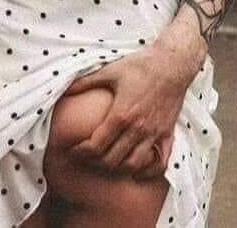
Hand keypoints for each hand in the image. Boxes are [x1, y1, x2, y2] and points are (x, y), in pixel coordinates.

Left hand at [64, 42, 193, 179]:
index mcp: (121, 114)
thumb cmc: (141, 65)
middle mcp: (137, 129)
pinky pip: (159, 163)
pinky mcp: (167, 134)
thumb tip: (64, 89)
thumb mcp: (110, 71)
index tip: (73, 151)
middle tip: (85, 158)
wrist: (172, 63)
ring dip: (117, 169)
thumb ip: (86, 82)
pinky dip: (147, 172)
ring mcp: (154, 134)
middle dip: (94, 163)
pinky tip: (137, 170)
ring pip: (133, 165)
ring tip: (107, 163)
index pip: (96, 145)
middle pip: (112, 160)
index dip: (81, 152)